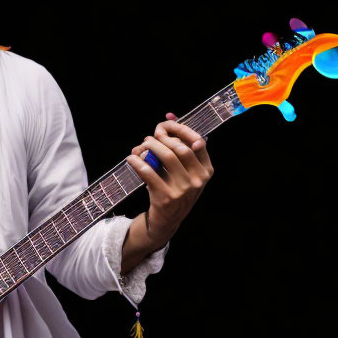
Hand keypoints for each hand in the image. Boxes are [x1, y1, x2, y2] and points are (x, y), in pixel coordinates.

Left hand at [126, 116, 213, 248]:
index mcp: (206, 171)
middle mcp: (198, 181)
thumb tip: (169, 116)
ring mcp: (183, 191)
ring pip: (166, 157)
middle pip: (180, 148)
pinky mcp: (165, 198)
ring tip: (141, 145)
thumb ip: (179, 145)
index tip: (166, 125)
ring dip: (150, 147)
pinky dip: (137, 162)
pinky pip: (149, 173)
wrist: (166, 221)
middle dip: (163, 138)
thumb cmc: (174, 189)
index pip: (198, 142)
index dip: (181, 129)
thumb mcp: (184, 171)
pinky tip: (131, 159)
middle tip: (150, 137)